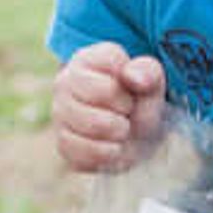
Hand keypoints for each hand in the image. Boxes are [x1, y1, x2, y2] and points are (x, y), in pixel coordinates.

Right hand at [50, 42, 165, 174]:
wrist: (134, 137)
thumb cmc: (139, 102)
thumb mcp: (152, 83)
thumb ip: (148, 72)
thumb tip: (132, 76)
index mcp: (88, 58)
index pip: (111, 60)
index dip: (132, 79)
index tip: (132, 88)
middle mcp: (66, 80)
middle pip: (103, 91)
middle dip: (126, 106)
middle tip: (127, 112)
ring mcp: (60, 111)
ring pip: (90, 123)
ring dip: (117, 133)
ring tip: (121, 130)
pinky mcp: (61, 140)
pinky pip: (81, 150)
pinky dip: (105, 154)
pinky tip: (112, 148)